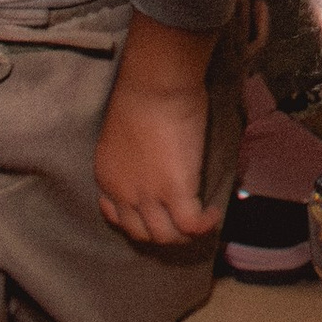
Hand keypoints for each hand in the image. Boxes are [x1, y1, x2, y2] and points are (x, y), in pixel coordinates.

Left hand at [96, 14, 219, 245]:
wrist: (154, 85)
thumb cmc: (143, 93)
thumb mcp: (125, 130)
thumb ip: (134, 149)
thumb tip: (155, 148)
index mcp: (107, 177)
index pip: (115, 215)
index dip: (136, 219)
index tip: (153, 211)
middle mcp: (122, 194)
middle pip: (141, 233)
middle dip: (162, 233)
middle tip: (182, 222)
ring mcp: (147, 196)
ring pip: (164, 236)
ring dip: (183, 235)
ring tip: (201, 222)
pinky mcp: (175, 190)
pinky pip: (190, 223)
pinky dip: (203, 225)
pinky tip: (213, 215)